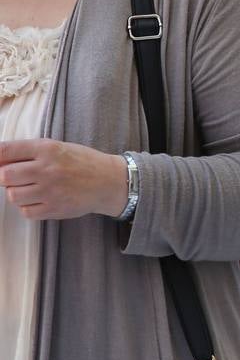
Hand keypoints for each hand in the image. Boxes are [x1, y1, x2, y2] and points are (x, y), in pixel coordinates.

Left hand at [0, 139, 127, 219]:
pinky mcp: (55, 208)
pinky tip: (39, 199)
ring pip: (13, 195)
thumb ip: (30, 153)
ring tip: (31, 188)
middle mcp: (47, 169)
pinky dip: (28, 206)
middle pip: (5, 176)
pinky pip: (26, 211)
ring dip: (17, 192)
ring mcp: (51, 190)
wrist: (109, 182)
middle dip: (5, 177)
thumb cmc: (82, 163)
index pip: (6, 150)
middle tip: (16, 177)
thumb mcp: (58, 148)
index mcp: (47, 149)